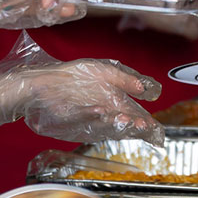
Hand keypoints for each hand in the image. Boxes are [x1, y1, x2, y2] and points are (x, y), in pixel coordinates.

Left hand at [13, 59, 163, 144]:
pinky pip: (83, 116)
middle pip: (123, 123)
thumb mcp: (103, 71)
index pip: (134, 116)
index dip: (144, 122)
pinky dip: (91, 114)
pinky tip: (99, 110)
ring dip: (116, 123)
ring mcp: (89, 118)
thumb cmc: (74, 75)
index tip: (152, 126)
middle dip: (133, 125)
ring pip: (106, 123)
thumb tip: (144, 88)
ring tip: (125, 119)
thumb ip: (124, 79)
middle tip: (142, 125)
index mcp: (114, 102)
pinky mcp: (72, 118)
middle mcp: (105, 113)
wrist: (45, 82)